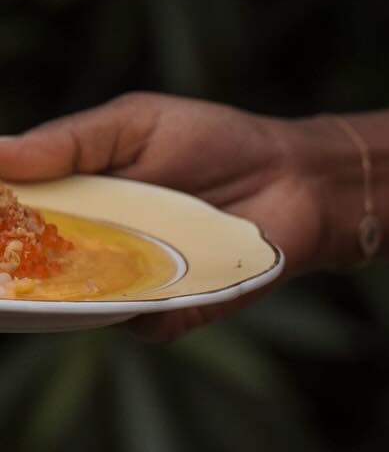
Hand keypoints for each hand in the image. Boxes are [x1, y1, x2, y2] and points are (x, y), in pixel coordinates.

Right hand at [0, 94, 340, 341]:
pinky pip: (147, 326)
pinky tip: (141, 299)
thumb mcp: (134, 125)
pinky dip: (142, 315)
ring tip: (63, 282)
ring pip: (88, 308)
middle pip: (41, 275)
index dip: (0, 226)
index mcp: (80, 200)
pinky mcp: (183, 309)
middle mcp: (101, 249)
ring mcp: (140, 284)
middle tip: (8, 269)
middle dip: (18, 275)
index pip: (20, 220)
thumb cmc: (215, 143)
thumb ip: (70, 143)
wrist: (297, 178)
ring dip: (72, 299)